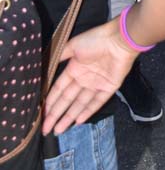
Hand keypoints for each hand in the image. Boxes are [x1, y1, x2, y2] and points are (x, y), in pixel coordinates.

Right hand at [43, 18, 136, 135]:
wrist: (119, 39)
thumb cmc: (96, 40)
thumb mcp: (73, 46)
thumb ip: (60, 56)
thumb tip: (45, 65)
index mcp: (75, 69)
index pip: (59, 89)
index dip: (50, 101)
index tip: (41, 113)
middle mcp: (84, 78)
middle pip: (67, 100)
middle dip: (56, 114)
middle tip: (46, 129)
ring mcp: (97, 84)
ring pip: (80, 104)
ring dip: (69, 117)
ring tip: (58, 130)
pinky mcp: (109, 88)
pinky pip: (97, 102)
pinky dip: (88, 111)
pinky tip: (77, 121)